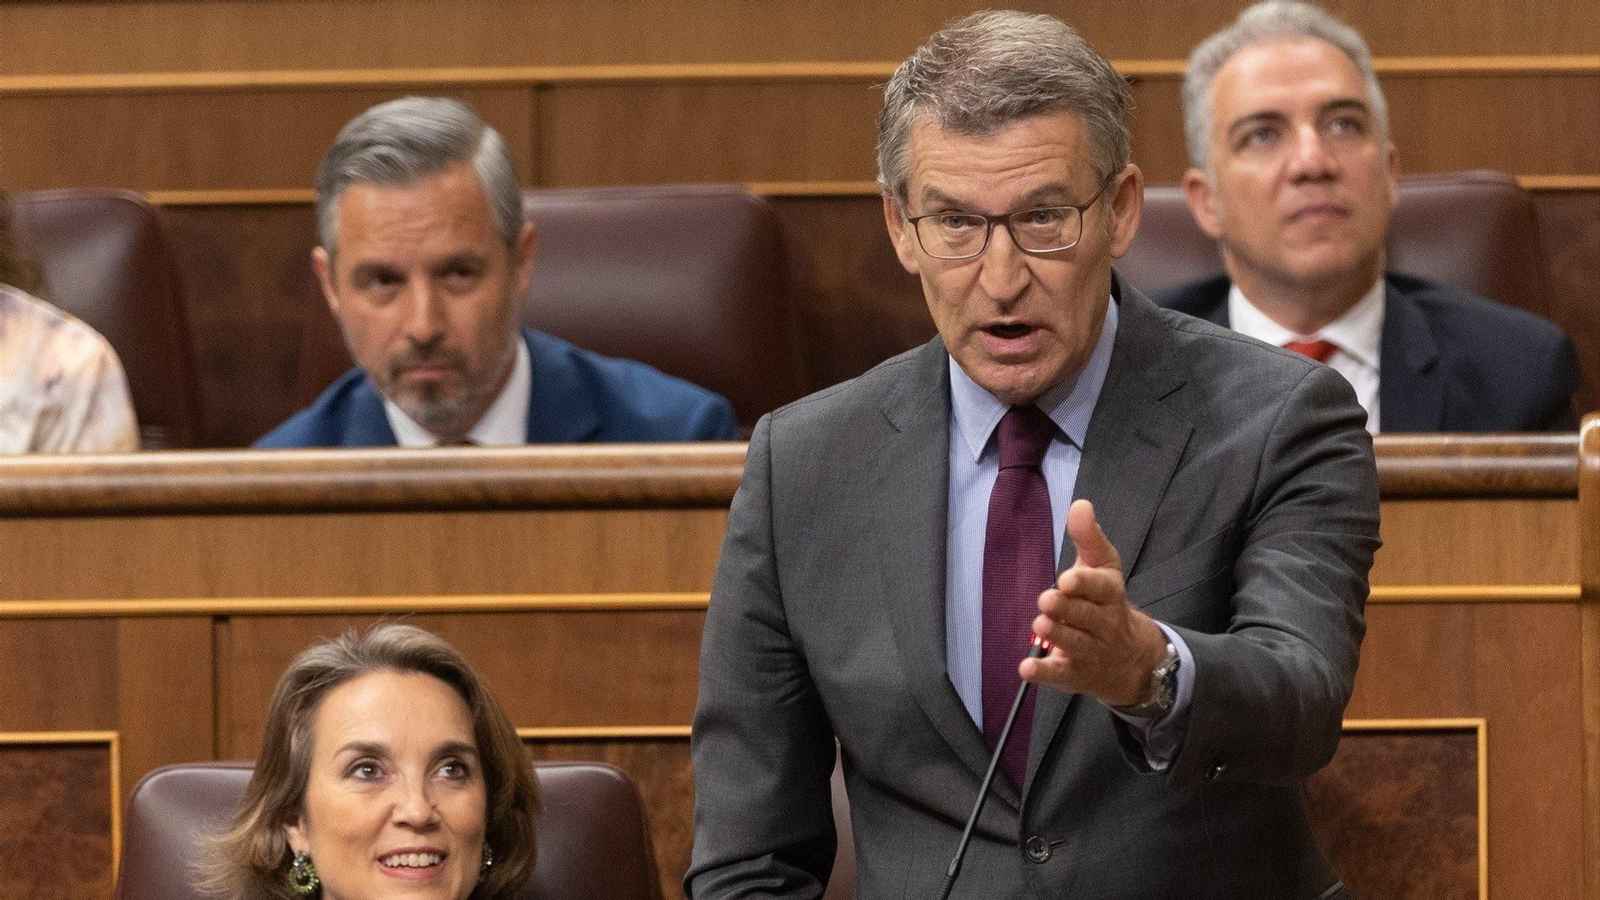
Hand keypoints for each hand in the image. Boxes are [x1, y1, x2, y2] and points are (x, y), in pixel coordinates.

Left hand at [1019, 499, 1167, 704]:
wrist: (1131, 658)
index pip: (1102, 588)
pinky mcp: (1075, 674)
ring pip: (1076, 644)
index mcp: (1111, 594)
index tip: (1067, 579)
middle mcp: (1105, 624)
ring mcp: (1092, 652)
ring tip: (1040, 624)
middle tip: (1047, 600)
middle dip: (1068, 608)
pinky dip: (1044, 673)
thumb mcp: (1103, 567)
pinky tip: (1027, 668)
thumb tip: (1080, 504)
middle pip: (1087, 617)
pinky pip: (1060, 675)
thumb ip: (1089, 537)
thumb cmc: (1105, 602)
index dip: (1085, 584)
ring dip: (1058, 634)